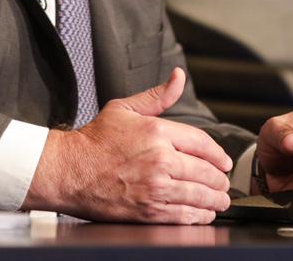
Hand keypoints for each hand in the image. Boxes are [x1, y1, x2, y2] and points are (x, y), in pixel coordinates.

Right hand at [24, 67, 233, 222]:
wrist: (67, 171)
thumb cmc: (93, 140)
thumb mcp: (125, 108)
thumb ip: (157, 96)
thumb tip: (179, 77)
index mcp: (158, 132)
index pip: (202, 144)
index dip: (219, 155)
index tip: (225, 162)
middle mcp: (160, 160)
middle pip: (205, 172)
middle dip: (219, 180)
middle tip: (225, 184)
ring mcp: (155, 187)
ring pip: (198, 195)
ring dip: (215, 200)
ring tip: (221, 201)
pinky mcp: (147, 210)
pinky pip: (182, 215)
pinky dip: (198, 215)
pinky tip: (203, 213)